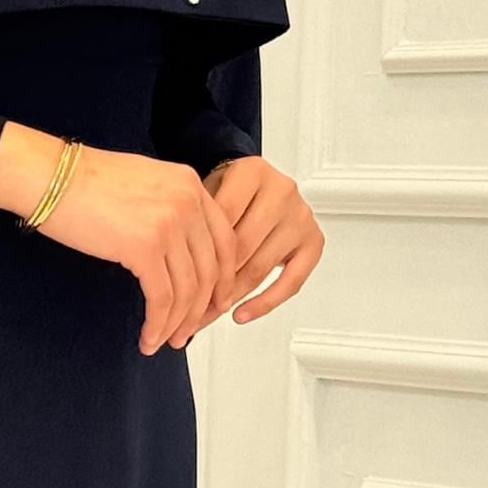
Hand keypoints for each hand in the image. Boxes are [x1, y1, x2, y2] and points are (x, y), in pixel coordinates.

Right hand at [0, 124, 244, 355]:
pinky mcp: (144, 248)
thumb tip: (180, 255)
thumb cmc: (85, 183)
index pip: (225, 241)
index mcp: (191, 185)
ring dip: (179, 324)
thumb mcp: (145, 184)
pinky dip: (158, 324)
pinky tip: (149, 338)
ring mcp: (169, 224)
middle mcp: (188, 202)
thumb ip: (171, 210)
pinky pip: (162, 298)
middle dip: (202, 310)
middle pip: (212, 270)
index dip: (223, 280)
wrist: (50, 176)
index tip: (213, 305)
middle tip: (188, 332)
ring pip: (189, 290)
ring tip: (166, 341)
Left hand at [191, 153, 323, 335]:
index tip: (179, 278)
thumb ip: (197, 221)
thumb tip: (174, 269)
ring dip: (232, 296)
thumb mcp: (206, 193)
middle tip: (188, 304)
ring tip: (207, 314)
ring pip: (261, 267)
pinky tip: (242, 314)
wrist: (256, 186)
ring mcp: (300, 217)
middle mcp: (282, 191)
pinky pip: (291, 282)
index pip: (223, 219)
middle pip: (242, 247)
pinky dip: (265, 302)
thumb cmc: (228, 192)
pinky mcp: (314, 242)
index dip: (199, 252)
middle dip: (213, 281)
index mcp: (253, 172)